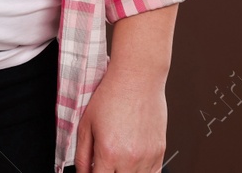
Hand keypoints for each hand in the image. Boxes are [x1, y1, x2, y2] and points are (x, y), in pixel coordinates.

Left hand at [73, 58, 167, 172]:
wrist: (138, 78)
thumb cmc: (112, 95)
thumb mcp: (86, 124)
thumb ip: (81, 154)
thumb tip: (82, 172)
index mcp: (108, 153)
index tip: (91, 170)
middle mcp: (130, 159)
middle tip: (104, 164)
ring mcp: (147, 157)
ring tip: (118, 159)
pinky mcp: (160, 152)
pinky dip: (142, 172)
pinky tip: (133, 162)